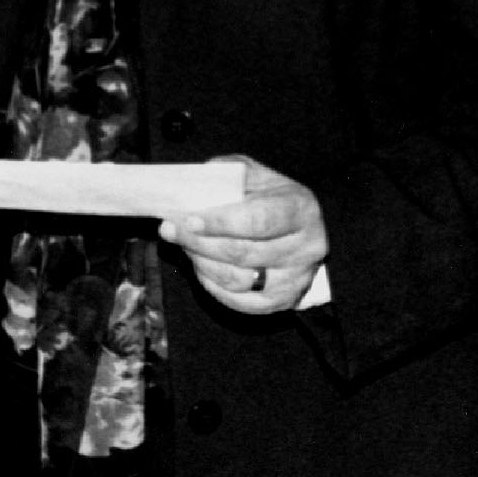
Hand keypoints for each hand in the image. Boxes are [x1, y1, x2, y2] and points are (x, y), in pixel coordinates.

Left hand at [158, 155, 326, 314]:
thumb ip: (229, 175)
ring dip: (202, 263)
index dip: (220, 223)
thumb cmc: (274, 199)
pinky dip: (213, 285)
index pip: (258, 221)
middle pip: (243, 253)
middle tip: (171, 230)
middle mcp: (305, 247)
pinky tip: (201, 266)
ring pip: (237, 280)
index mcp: (300, 209)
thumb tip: (194, 186)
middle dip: (200, 242)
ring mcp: (295, 279)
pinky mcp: (282, 301)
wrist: (306, 230)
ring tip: (186, 246)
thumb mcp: (258, 176)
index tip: (189, 220)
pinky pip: (239, 301)